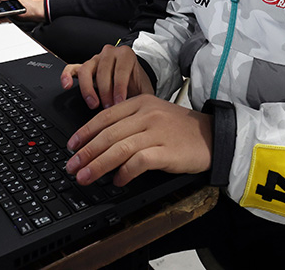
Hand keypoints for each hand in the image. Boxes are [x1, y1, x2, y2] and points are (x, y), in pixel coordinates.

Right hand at [61, 44, 153, 109]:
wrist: (134, 82)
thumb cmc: (137, 86)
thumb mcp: (144, 91)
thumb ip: (142, 98)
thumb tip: (139, 110)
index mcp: (126, 55)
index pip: (121, 69)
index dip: (119, 87)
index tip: (119, 102)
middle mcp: (109, 54)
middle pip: (103, 70)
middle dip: (105, 92)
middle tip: (109, 107)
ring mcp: (94, 60)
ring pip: (86, 70)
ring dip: (88, 89)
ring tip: (93, 104)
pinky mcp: (83, 68)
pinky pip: (71, 68)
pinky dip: (67, 76)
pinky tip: (67, 86)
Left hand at [64, 95, 212, 186]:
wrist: (213, 136)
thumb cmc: (181, 129)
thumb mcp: (154, 115)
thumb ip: (129, 123)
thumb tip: (100, 143)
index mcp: (140, 102)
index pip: (105, 117)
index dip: (85, 132)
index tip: (72, 146)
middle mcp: (147, 115)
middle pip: (108, 134)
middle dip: (86, 152)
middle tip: (71, 166)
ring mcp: (157, 132)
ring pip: (119, 148)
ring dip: (98, 165)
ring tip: (85, 177)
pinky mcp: (167, 151)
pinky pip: (139, 162)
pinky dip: (125, 172)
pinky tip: (118, 181)